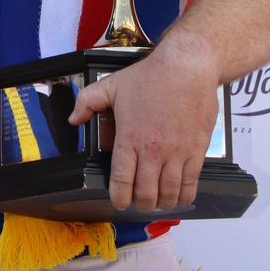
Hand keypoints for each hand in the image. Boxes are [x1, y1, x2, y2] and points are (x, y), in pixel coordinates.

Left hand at [69, 32, 219, 211]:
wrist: (186, 67)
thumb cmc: (151, 76)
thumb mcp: (111, 85)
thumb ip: (87, 102)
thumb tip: (73, 119)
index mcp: (130, 137)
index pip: (122, 181)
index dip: (119, 198)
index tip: (119, 200)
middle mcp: (153, 150)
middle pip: (145, 194)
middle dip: (139, 203)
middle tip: (137, 200)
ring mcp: (177, 153)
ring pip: (168, 194)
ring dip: (161, 203)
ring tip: (156, 200)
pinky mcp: (196, 151)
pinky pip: (191, 185)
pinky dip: (183, 197)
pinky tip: (178, 195)